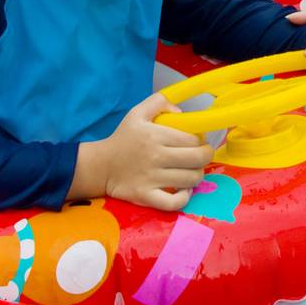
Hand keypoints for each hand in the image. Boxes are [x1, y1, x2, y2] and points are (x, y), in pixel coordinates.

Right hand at [92, 92, 214, 210]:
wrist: (100, 165)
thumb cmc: (123, 138)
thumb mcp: (137, 112)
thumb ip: (160, 102)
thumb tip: (182, 113)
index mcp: (155, 135)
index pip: (193, 140)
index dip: (201, 141)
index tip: (198, 142)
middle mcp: (155, 157)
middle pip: (197, 159)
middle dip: (205, 157)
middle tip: (201, 156)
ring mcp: (151, 179)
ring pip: (191, 180)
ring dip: (197, 176)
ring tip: (191, 171)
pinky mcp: (146, 196)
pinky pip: (174, 202)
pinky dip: (184, 198)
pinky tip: (183, 190)